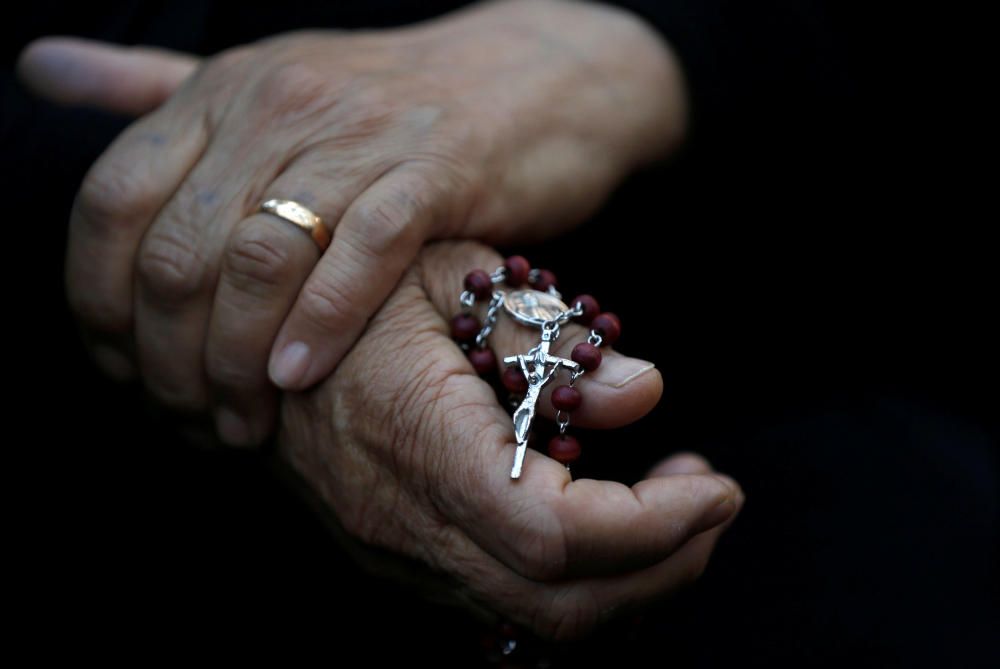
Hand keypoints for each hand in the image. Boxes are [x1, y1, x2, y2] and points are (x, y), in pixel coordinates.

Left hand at [18, 0, 686, 445]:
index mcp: (223, 92)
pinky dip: (321, 322)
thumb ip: (152, 84)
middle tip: (189, 417)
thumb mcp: (264, 81)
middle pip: (178, 248)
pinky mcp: (436, 170)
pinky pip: (361, 251)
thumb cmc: (393, 100)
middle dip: (168, 357)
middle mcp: (278, 106)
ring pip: (261, 258)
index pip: (111, 201)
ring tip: (243, 421)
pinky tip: (296, 377)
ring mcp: (358, 135)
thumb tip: (36, 64)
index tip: (123, 370)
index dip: (97, 303)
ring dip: (236, 359)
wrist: (531, 78)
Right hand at [274, 240, 741, 638]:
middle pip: (559, 607)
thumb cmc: (354, 289)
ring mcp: (400, 554)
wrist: (253, 340)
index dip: (654, 527)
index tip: (717, 484)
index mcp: (421, 441)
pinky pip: (504, 608)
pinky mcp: (402, 559)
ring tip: (672, 504)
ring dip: (628, 582)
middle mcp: (406, 522)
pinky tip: (602, 522)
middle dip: (663, 569)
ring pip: (536, 625)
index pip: (554, 534)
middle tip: (711, 499)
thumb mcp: (448, 276)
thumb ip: (543, 335)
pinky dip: (577, 585)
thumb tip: (645, 391)